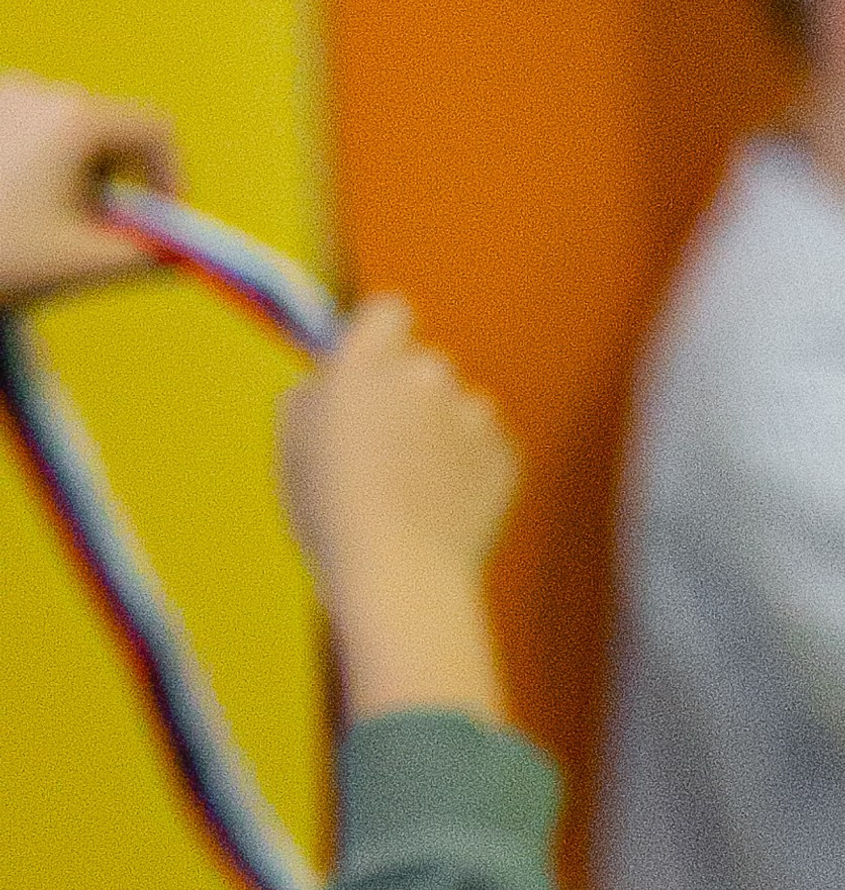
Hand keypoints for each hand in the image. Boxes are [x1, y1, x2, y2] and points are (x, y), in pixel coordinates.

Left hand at [0, 72, 174, 306]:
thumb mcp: (83, 264)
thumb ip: (151, 258)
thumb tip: (183, 251)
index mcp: (74, 119)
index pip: (157, 130)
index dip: (174, 178)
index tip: (161, 222)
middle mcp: (36, 91)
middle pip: (109, 129)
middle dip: (114, 181)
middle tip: (90, 234)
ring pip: (64, 129)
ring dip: (70, 174)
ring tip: (38, 223)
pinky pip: (23, 128)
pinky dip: (30, 164)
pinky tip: (7, 204)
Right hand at [278, 297, 517, 724]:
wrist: (402, 577)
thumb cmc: (333, 515)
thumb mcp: (293, 441)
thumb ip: (320, 390)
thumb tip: (338, 374)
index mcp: (366, 366)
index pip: (389, 312)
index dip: (382, 337)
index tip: (375, 365)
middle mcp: (426, 376)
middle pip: (424, 364)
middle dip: (409, 394)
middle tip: (385, 449)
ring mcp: (473, 415)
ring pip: (459, 408)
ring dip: (443, 433)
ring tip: (414, 488)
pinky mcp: (506, 453)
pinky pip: (486, 447)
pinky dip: (470, 468)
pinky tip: (444, 506)